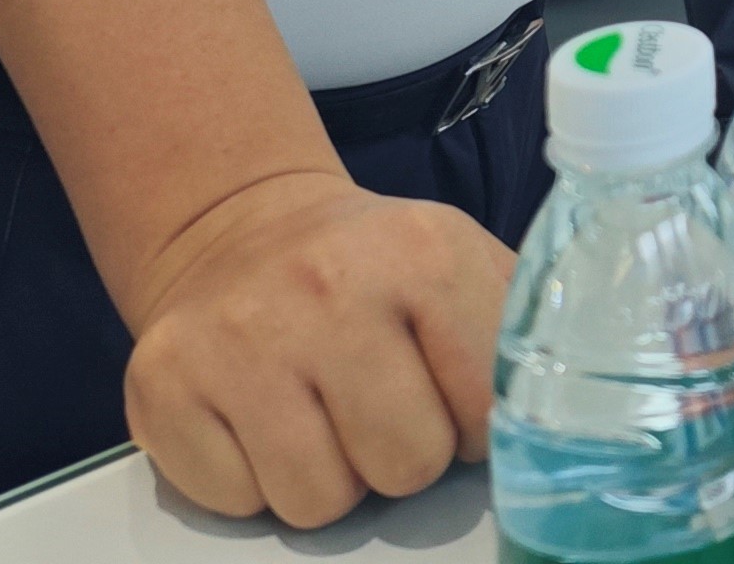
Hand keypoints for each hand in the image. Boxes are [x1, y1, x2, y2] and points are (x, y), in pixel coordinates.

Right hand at [120, 170, 514, 528]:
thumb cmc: (368, 271)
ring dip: (327, 477)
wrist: (238, 229)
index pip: (484, 416)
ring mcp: (238, 337)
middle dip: (398, 456)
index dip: (469, 427)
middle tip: (375, 408)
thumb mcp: (458, 265)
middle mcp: (327, 287)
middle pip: (403, 467)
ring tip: (319, 414)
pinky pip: (236, 503)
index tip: (446, 398)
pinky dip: (251, 480)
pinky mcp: (163, 385)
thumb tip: (570, 423)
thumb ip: (513, 333)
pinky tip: (258, 418)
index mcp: (423, 254)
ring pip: (318, 503)